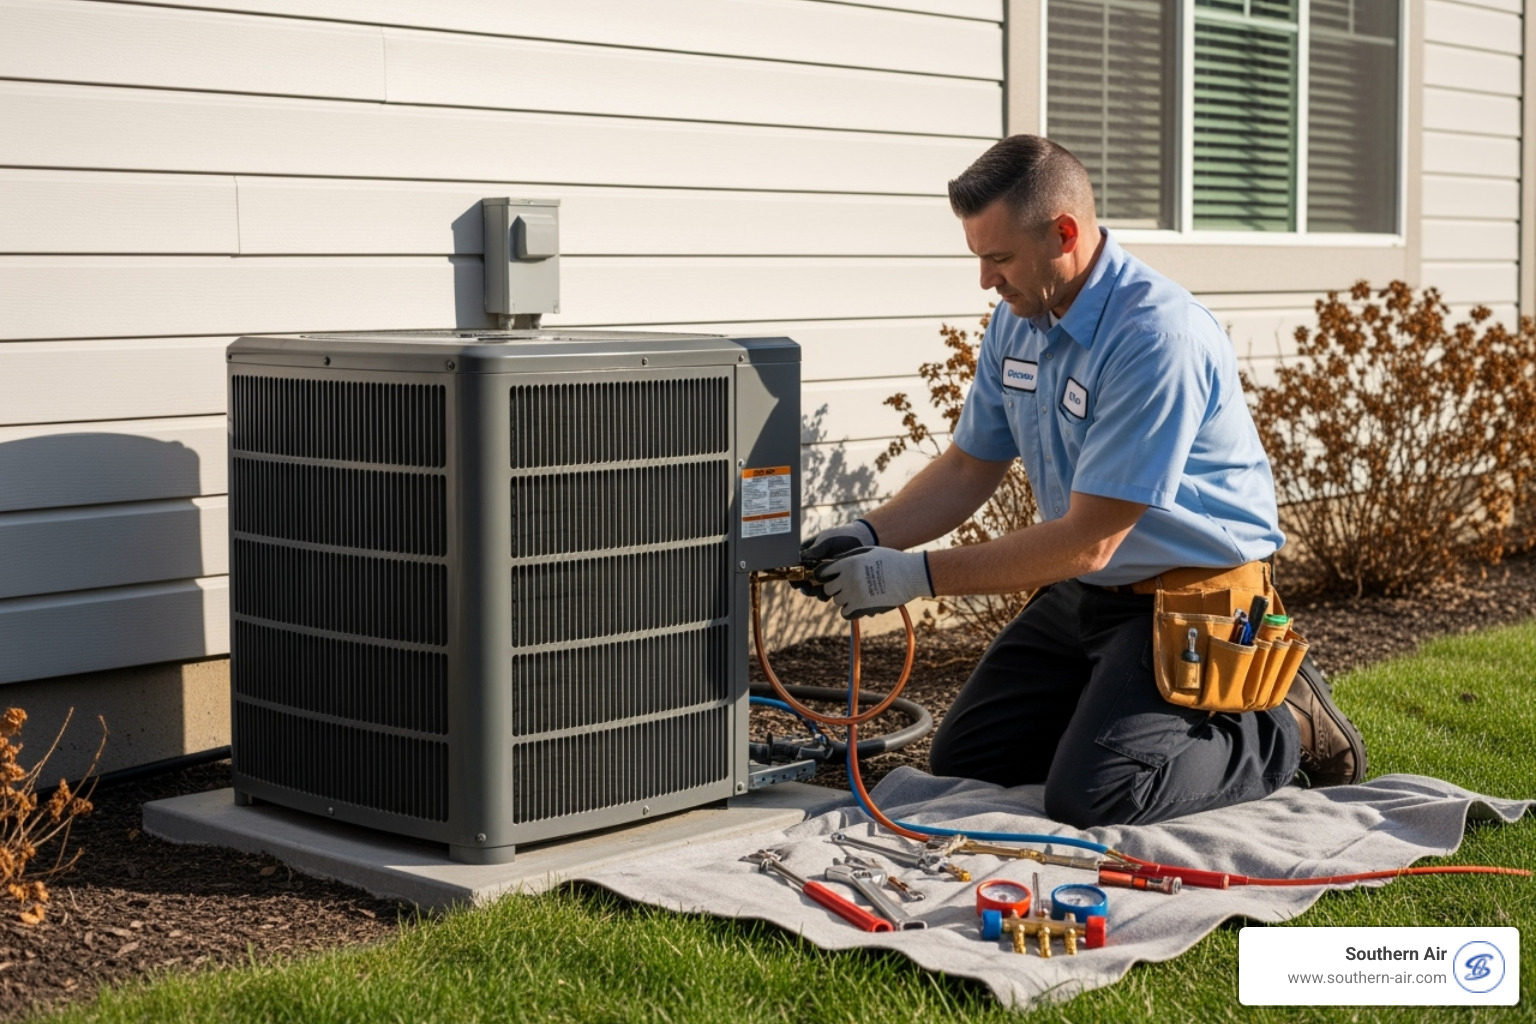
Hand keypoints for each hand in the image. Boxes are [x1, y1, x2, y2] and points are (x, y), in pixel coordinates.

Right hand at [792, 520, 878, 599]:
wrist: (862, 539)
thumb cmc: (841, 536)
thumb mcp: (826, 541)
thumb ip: (814, 551)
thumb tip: (799, 558)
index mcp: (806, 553)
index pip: (794, 566)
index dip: (792, 575)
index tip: (795, 580)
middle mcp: (812, 565)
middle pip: (802, 580)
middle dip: (804, 586)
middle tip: (807, 588)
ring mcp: (823, 574)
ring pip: (813, 588)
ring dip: (814, 592)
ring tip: (821, 590)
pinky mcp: (834, 581)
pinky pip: (827, 591)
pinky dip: (827, 594)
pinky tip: (832, 591)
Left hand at [813, 546, 932, 619]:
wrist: (911, 574)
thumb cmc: (891, 560)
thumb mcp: (868, 552)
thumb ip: (848, 557)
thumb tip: (833, 563)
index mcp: (848, 563)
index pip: (823, 572)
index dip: (825, 575)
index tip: (830, 578)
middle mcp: (848, 578)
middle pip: (828, 588)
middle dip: (835, 588)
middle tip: (845, 587)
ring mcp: (854, 593)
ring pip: (837, 601)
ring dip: (844, 599)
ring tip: (857, 595)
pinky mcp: (862, 607)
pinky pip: (845, 613)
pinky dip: (849, 611)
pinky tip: (858, 605)